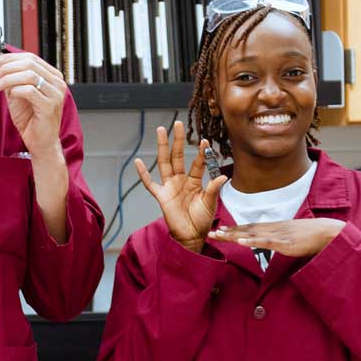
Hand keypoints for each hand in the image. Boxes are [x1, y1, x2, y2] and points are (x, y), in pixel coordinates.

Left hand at [0, 51, 66, 157]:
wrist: (40, 142)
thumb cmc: (32, 120)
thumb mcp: (18, 94)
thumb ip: (13, 80)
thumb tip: (0, 66)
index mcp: (52, 76)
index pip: (31, 58)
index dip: (11, 57)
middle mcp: (57, 82)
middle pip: (30, 63)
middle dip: (7, 67)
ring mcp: (55, 94)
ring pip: (29, 75)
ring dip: (8, 78)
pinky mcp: (50, 106)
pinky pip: (30, 91)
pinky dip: (16, 90)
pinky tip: (9, 95)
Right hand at [133, 122, 225, 252]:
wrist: (192, 236)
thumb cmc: (202, 220)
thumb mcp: (210, 203)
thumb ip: (213, 188)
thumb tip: (222, 177)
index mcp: (194, 181)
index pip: (197, 162)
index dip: (201, 152)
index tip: (205, 141)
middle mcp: (180, 181)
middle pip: (177, 156)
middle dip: (177, 140)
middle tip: (178, 124)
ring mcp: (169, 187)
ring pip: (164, 163)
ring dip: (162, 147)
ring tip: (161, 131)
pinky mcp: (161, 196)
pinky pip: (150, 184)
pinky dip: (143, 174)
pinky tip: (138, 162)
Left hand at [208, 217, 344, 258]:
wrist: (327, 232)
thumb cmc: (310, 236)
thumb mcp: (290, 237)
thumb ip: (278, 239)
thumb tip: (269, 244)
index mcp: (273, 227)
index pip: (249, 228)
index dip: (233, 229)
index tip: (218, 231)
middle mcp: (272, 228)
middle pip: (245, 230)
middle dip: (227, 232)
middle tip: (209, 233)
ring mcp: (278, 235)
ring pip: (251, 234)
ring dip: (234, 235)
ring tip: (218, 235)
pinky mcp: (285, 243)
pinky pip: (265, 242)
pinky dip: (252, 242)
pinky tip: (241, 242)